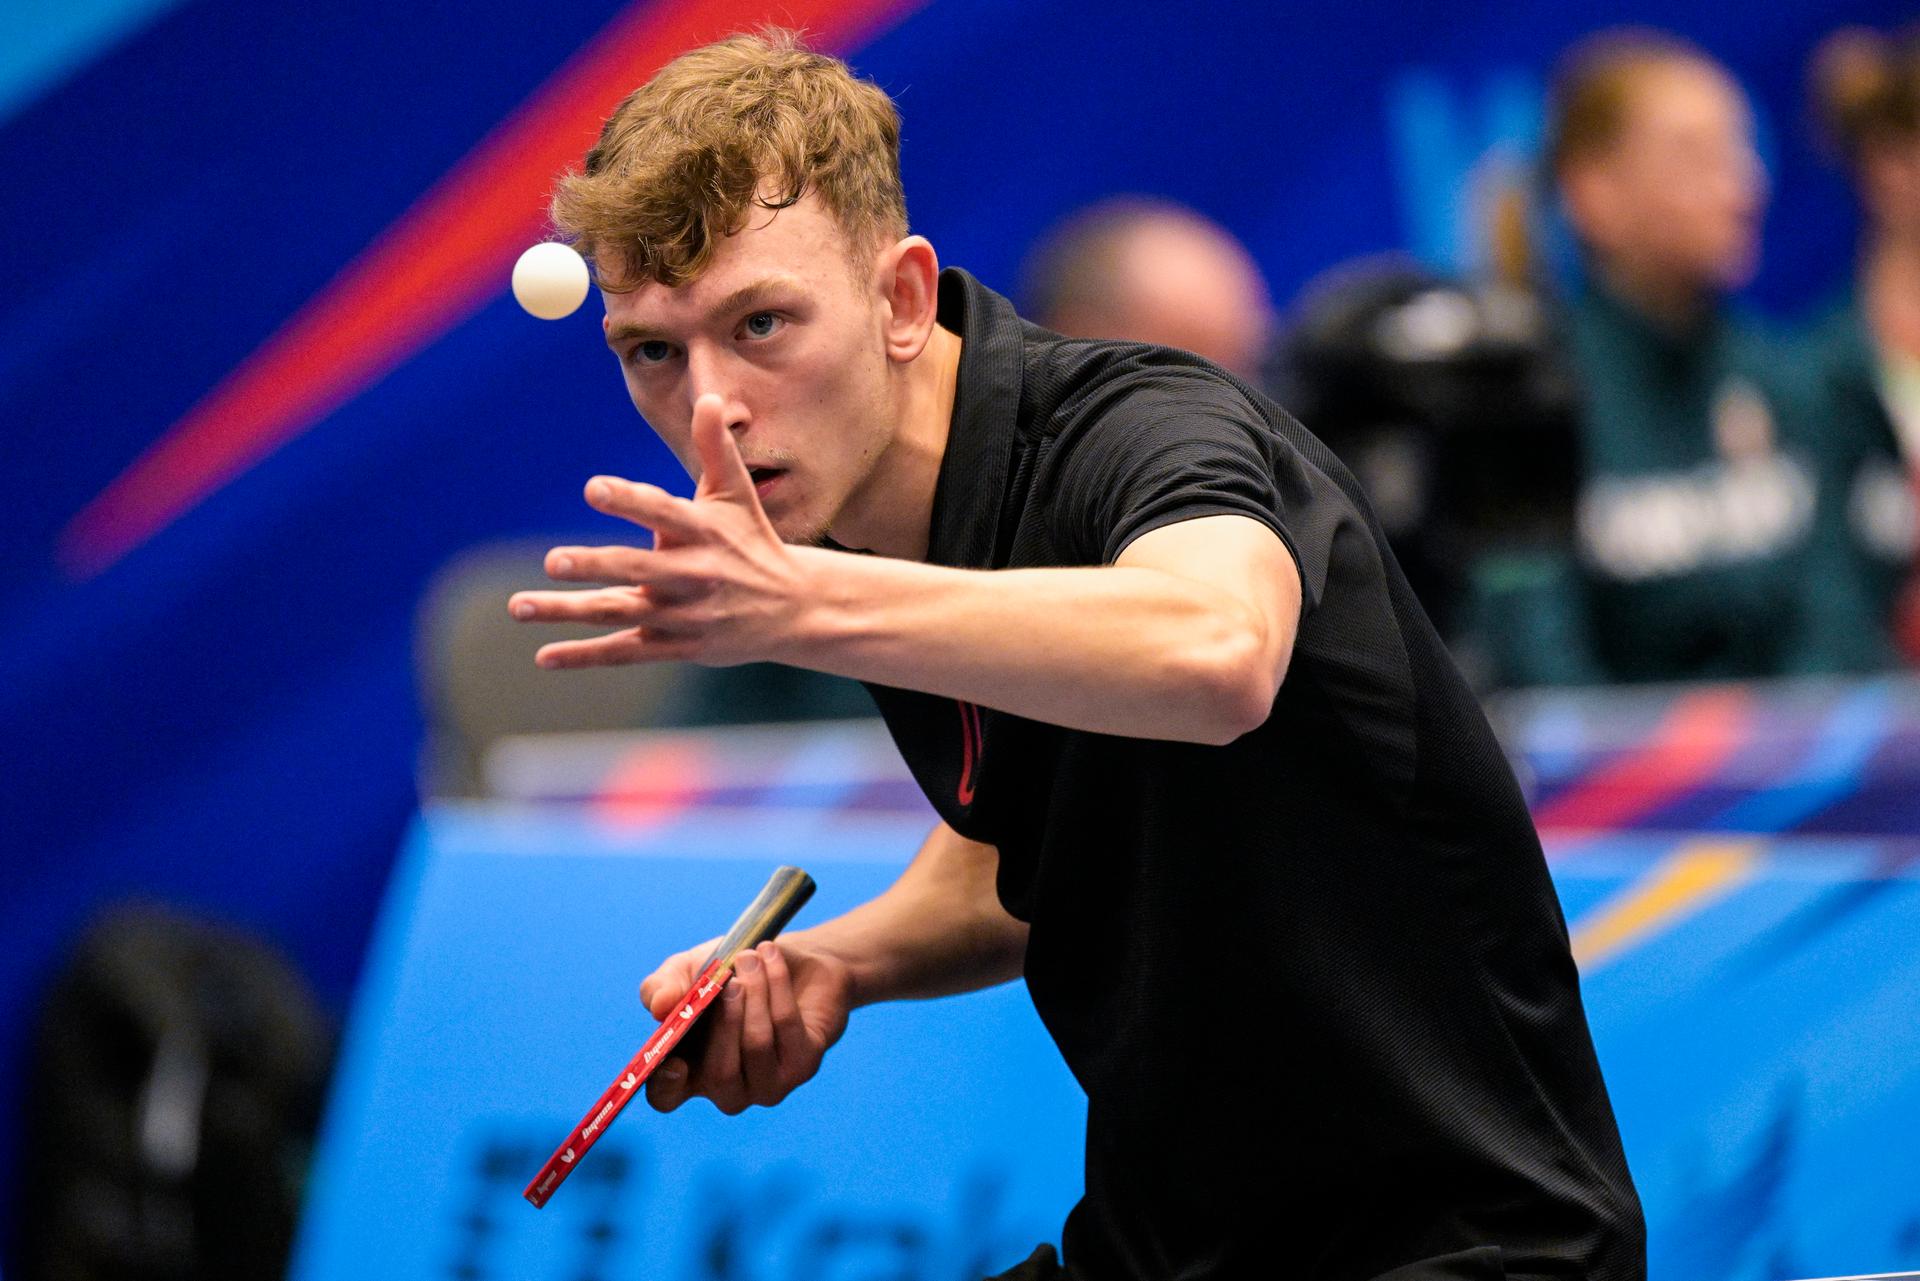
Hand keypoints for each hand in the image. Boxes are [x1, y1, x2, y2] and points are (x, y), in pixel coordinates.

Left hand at [509, 393, 809, 667]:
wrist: (793, 609)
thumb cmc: (753, 541)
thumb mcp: (738, 494)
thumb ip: (717, 448)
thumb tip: (710, 397)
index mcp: (704, 531)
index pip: (663, 512)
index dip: (629, 500)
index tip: (592, 488)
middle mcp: (693, 575)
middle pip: (637, 569)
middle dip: (596, 565)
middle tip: (553, 560)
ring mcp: (683, 614)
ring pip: (620, 612)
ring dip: (569, 610)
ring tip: (518, 605)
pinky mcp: (676, 646)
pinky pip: (625, 652)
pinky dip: (585, 654)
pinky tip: (544, 655)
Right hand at [637, 935, 853, 1114]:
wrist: (793, 960)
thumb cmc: (731, 973)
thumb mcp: (688, 970)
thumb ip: (662, 987)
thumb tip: (659, 1007)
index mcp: (691, 1072)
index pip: (667, 1097)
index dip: (667, 1086)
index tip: (675, 1062)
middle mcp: (729, 1089)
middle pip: (720, 1072)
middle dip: (725, 1020)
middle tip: (730, 980)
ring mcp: (769, 1084)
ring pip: (756, 1044)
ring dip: (754, 992)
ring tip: (751, 957)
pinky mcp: (804, 1066)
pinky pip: (786, 1025)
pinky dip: (777, 984)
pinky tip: (771, 958)